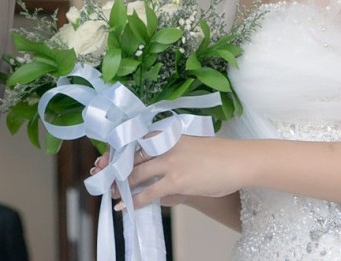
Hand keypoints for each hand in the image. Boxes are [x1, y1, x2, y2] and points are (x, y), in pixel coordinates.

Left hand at [94, 136, 245, 209]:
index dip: (117, 149)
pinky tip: (127, 206)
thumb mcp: (192, 145)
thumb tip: (163, 163)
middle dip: (113, 168)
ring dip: (121, 185)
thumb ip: (174, 152)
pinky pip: (148, 192)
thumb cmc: (220, 154)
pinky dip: (134, 200)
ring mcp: (169, 162)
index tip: (104, 157)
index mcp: (167, 134)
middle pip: (130, 156)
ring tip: (113, 193)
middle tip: (101, 176)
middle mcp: (164, 145)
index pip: (134, 139)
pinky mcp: (176, 180)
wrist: (239, 160)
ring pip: (135, 174)